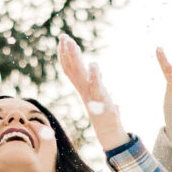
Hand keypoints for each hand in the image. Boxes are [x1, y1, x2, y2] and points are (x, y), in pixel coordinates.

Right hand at [57, 35, 126, 150]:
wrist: (109, 134)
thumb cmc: (106, 115)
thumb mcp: (101, 98)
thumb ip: (100, 90)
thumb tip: (105, 87)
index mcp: (83, 88)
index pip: (70, 69)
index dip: (65, 55)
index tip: (62, 40)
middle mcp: (84, 90)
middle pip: (72, 68)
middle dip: (67, 52)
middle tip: (63, 36)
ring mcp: (91, 95)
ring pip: (79, 74)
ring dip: (75, 58)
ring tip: (71, 43)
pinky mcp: (101, 101)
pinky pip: (95, 87)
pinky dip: (94, 76)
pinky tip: (93, 64)